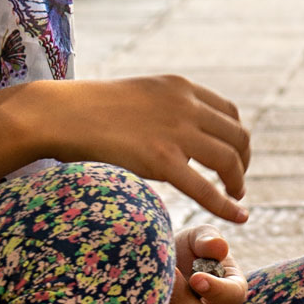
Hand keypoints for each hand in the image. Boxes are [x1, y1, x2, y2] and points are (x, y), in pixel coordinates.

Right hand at [39, 75, 250, 223]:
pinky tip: (238, 216)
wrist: (60, 113)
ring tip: (234, 198)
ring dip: (238, 182)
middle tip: (236, 183)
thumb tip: (171, 133)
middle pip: (237, 135)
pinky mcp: (162, 159)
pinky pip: (206, 188)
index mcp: (180, 87)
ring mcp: (176, 131)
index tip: (233, 158)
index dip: (237, 138)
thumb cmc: (87, 110)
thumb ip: (162, 109)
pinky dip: (227, 205)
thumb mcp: (138, 96)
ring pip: (229, 160)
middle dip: (243, 162)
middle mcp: (185, 105)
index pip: (229, 112)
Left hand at [146, 224, 248, 303]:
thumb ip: (208, 239)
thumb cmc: (185, 248)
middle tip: (168, 277)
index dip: (216, 290)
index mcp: (231, 289)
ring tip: (151, 288)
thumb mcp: (198, 236)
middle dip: (184, 303)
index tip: (196, 277)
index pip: (233, 296)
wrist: (158, 264)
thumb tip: (218, 247)